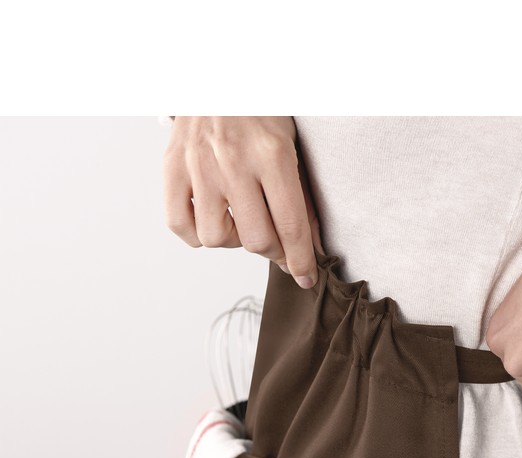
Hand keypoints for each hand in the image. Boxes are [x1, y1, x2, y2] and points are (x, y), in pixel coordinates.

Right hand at [162, 116, 324, 288]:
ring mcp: (198, 165)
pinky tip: (214, 218)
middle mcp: (233, 161)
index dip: (301, 260)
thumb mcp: (291, 146)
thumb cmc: (260, 112)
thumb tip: (307, 246)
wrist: (218, 75)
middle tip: (277, 244)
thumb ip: (299, 197)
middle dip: (273, 253)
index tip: (305, 277)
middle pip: (256, 239)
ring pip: (217, 239)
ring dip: (235, 241)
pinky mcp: (172, 167)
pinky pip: (180, 226)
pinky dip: (198, 234)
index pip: (290, 226)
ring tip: (241, 221)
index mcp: (271, 154)